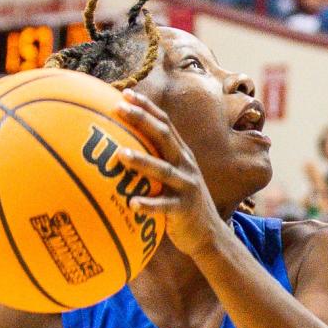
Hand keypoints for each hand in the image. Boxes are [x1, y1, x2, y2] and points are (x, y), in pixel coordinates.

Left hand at [117, 91, 225, 258]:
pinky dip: (148, 205)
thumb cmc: (180, 203)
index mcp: (181, 154)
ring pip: (163, 170)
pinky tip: (131, 204)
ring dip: (142, 161)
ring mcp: (186, 186)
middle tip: (119, 108)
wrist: (208, 233)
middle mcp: (186, 165)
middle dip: (142, 120)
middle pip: (165, 136)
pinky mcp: (184, 210)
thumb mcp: (171, 177)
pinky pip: (164, 207)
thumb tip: (120, 148)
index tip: (125, 94)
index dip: (147, 107)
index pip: (165, 124)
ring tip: (120, 154)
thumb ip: (153, 161)